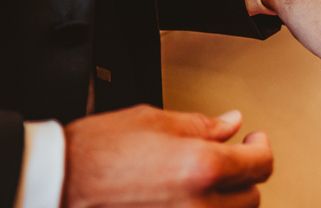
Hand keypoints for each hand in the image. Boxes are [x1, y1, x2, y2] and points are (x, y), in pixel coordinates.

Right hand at [63, 106, 271, 206]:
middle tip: (235, 156)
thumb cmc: (98, 153)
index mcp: (202, 168)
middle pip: (252, 197)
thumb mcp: (156, 121)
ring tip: (211, 179)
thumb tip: (231, 124)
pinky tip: (194, 198)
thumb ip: (203, 125)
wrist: (59, 183)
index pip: (260, 164)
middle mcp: (200, 205)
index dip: (261, 147)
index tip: (255, 140)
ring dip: (230, 199)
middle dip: (246, 174)